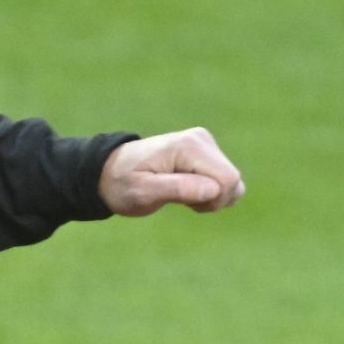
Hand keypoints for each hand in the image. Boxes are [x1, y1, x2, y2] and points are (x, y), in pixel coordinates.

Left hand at [98, 127, 245, 216]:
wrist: (110, 172)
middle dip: (212, 200)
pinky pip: (225, 180)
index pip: (227, 179)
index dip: (212, 200)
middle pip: (233, 181)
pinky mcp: (206, 153)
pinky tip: (187, 190)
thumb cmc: (122, 184)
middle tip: (180, 201)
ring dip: (212, 198)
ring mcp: (205, 144)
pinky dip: (211, 193)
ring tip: (181, 196)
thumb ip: (176, 189)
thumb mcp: (142, 192)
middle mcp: (201, 140)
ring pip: (232, 182)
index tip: (185, 203)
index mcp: (188, 147)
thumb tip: (213, 189)